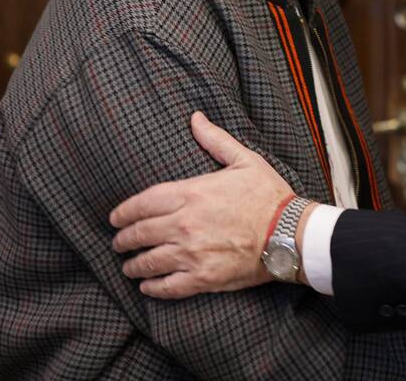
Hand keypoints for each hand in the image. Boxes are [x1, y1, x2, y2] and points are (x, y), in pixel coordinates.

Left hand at [109, 111, 293, 298]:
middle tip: (118, 243)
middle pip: (139, 234)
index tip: (115, 218)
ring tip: (129, 266)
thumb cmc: (269, 195)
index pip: (141, 203)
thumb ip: (214, 139)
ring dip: (133, 265)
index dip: (122, 212)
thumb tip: (195, 118)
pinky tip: (147, 285)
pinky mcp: (202, 278)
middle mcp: (184, 224)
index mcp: (191, 193)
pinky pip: (167, 286)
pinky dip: (152, 287)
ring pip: (148, 261)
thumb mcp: (244, 160)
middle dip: (123, 239)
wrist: (290, 233)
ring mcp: (191, 253)